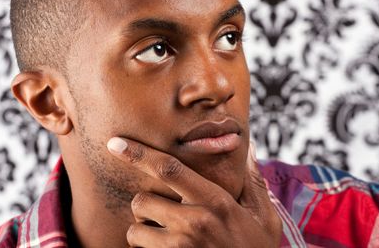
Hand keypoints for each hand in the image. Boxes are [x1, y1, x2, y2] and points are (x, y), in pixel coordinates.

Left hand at [107, 137, 281, 247]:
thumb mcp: (263, 216)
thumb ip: (253, 182)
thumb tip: (248, 148)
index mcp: (215, 202)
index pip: (169, 169)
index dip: (139, 154)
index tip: (115, 143)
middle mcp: (194, 223)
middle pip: (141, 200)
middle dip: (144, 204)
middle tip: (163, 211)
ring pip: (135, 231)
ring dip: (143, 231)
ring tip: (166, 236)